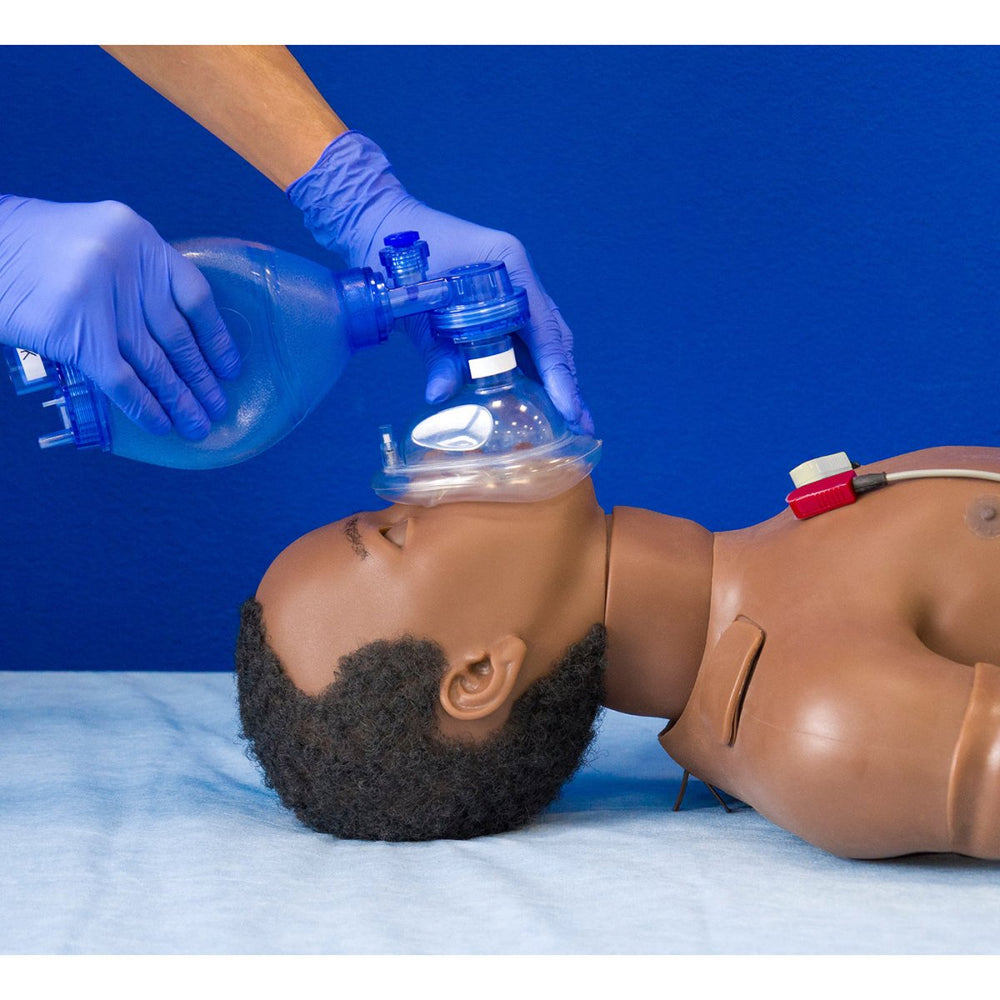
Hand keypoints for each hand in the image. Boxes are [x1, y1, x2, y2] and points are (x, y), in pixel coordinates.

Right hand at [0, 196, 240, 438]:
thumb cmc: (32, 250)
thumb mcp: (96, 242)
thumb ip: (135, 277)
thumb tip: (177, 338)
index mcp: (136, 234)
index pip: (195, 295)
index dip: (216, 338)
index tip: (230, 368)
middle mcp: (124, 261)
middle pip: (176, 335)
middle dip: (200, 378)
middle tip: (218, 407)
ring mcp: (100, 296)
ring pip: (153, 362)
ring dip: (178, 399)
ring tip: (197, 425)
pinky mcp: (76, 331)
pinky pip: (122, 379)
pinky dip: (144, 406)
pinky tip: (161, 424)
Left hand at [287, 132, 593, 434]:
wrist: (380, 226)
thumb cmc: (399, 255)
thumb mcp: (416, 306)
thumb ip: (435, 351)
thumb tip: (439, 396)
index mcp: (510, 267)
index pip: (544, 330)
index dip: (558, 374)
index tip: (570, 409)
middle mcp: (519, 278)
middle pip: (553, 338)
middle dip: (566, 383)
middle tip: (581, 425)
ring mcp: (511, 289)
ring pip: (541, 341)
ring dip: (552, 378)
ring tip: (568, 418)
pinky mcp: (496, 303)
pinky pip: (519, 339)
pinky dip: (528, 368)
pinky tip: (535, 397)